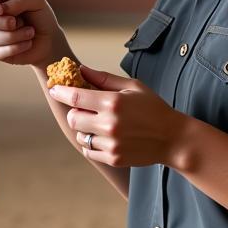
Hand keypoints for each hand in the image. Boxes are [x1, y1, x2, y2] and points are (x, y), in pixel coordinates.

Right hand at [0, 0, 64, 69]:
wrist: (50, 39)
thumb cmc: (41, 15)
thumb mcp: (36, 0)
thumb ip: (18, 1)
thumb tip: (1, 11)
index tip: (1, 10)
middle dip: (4, 22)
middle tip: (21, 22)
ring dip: (14, 36)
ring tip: (30, 32)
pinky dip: (16, 48)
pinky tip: (27, 44)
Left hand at [47, 64, 188, 166]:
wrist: (172, 138)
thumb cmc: (153, 108)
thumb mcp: (133, 86)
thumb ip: (104, 79)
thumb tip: (81, 69)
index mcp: (113, 102)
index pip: (76, 96)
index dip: (61, 92)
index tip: (54, 89)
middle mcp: (109, 124)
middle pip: (73, 118)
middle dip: (74, 111)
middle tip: (83, 109)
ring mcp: (111, 143)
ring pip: (80, 135)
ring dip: (84, 129)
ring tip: (99, 124)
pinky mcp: (113, 158)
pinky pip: (89, 151)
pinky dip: (91, 144)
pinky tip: (103, 137)